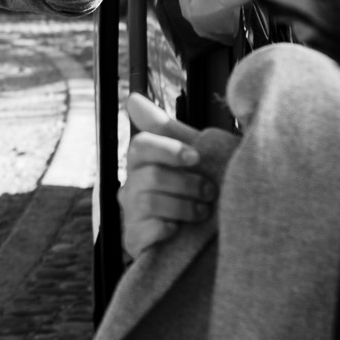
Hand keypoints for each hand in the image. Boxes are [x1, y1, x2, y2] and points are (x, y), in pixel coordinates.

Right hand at [121, 93, 236, 258]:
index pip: (140, 146)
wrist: (208, 236)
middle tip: (210, 192)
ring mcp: (130, 214)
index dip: (168, 149)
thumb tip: (132, 99)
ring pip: (149, 202)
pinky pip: (144, 232)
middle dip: (186, 184)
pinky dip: (167, 229)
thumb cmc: (198, 190)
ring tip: (203, 212)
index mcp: (142, 163)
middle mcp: (130, 187)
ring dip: (183, 207)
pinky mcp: (133, 241)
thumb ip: (166, 129)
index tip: (196, 158)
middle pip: (149, 176)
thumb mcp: (191, 157)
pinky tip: (182, 230)